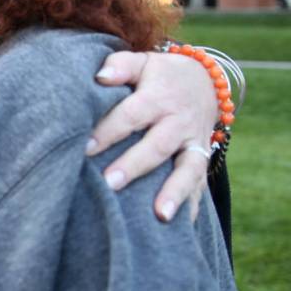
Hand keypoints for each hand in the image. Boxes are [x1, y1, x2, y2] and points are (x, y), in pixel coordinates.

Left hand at [87, 50, 217, 221]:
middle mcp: (178, 123)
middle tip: (109, 182)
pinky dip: (192, 206)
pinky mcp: (201, 159)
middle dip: (134, 165)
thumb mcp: (143, 62)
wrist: (206, 81)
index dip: (108, 131)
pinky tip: (180, 228)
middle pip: (156, 146)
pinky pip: (200, 185)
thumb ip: (120, 66)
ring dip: (174, 193)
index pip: (131, 115)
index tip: (85, 148)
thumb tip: (100, 76)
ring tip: (159, 216)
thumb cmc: (158, 75)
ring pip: (187, 170)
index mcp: (158, 97)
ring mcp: (193, 143)